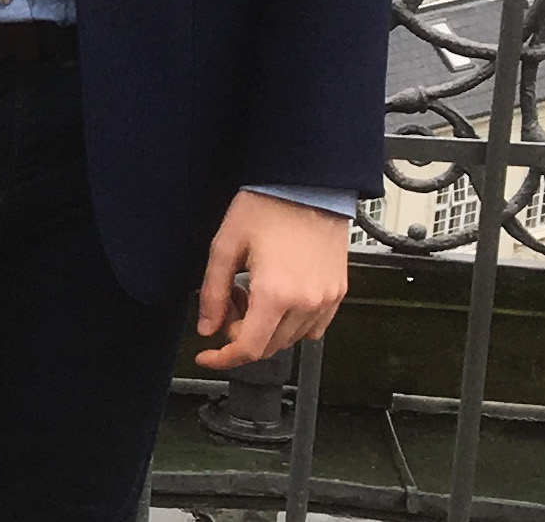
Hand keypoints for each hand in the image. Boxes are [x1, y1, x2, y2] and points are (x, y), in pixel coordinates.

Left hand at [194, 189, 348, 370]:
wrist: (307, 186)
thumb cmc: (268, 207)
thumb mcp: (225, 246)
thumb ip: (213, 292)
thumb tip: (207, 326)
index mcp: (276, 294)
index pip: (249, 348)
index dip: (223, 358)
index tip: (207, 355)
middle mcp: (306, 303)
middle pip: (268, 346)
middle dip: (241, 333)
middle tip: (230, 301)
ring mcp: (326, 300)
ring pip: (291, 339)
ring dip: (265, 327)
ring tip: (253, 290)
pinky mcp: (338, 293)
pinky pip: (313, 327)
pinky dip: (291, 323)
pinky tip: (277, 296)